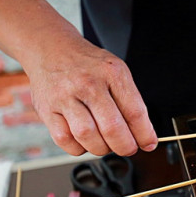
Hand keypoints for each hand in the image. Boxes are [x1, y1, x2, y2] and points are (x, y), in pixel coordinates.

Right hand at [24, 35, 157, 155]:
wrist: (51, 48)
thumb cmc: (87, 64)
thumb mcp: (115, 71)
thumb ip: (130, 101)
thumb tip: (143, 135)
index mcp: (111, 73)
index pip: (135, 112)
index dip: (144, 134)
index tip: (148, 144)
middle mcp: (88, 84)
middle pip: (112, 128)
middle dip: (125, 146)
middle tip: (128, 148)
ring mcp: (65, 97)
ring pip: (87, 136)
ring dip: (101, 148)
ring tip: (105, 143)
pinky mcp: (47, 109)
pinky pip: (64, 140)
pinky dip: (78, 147)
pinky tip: (84, 140)